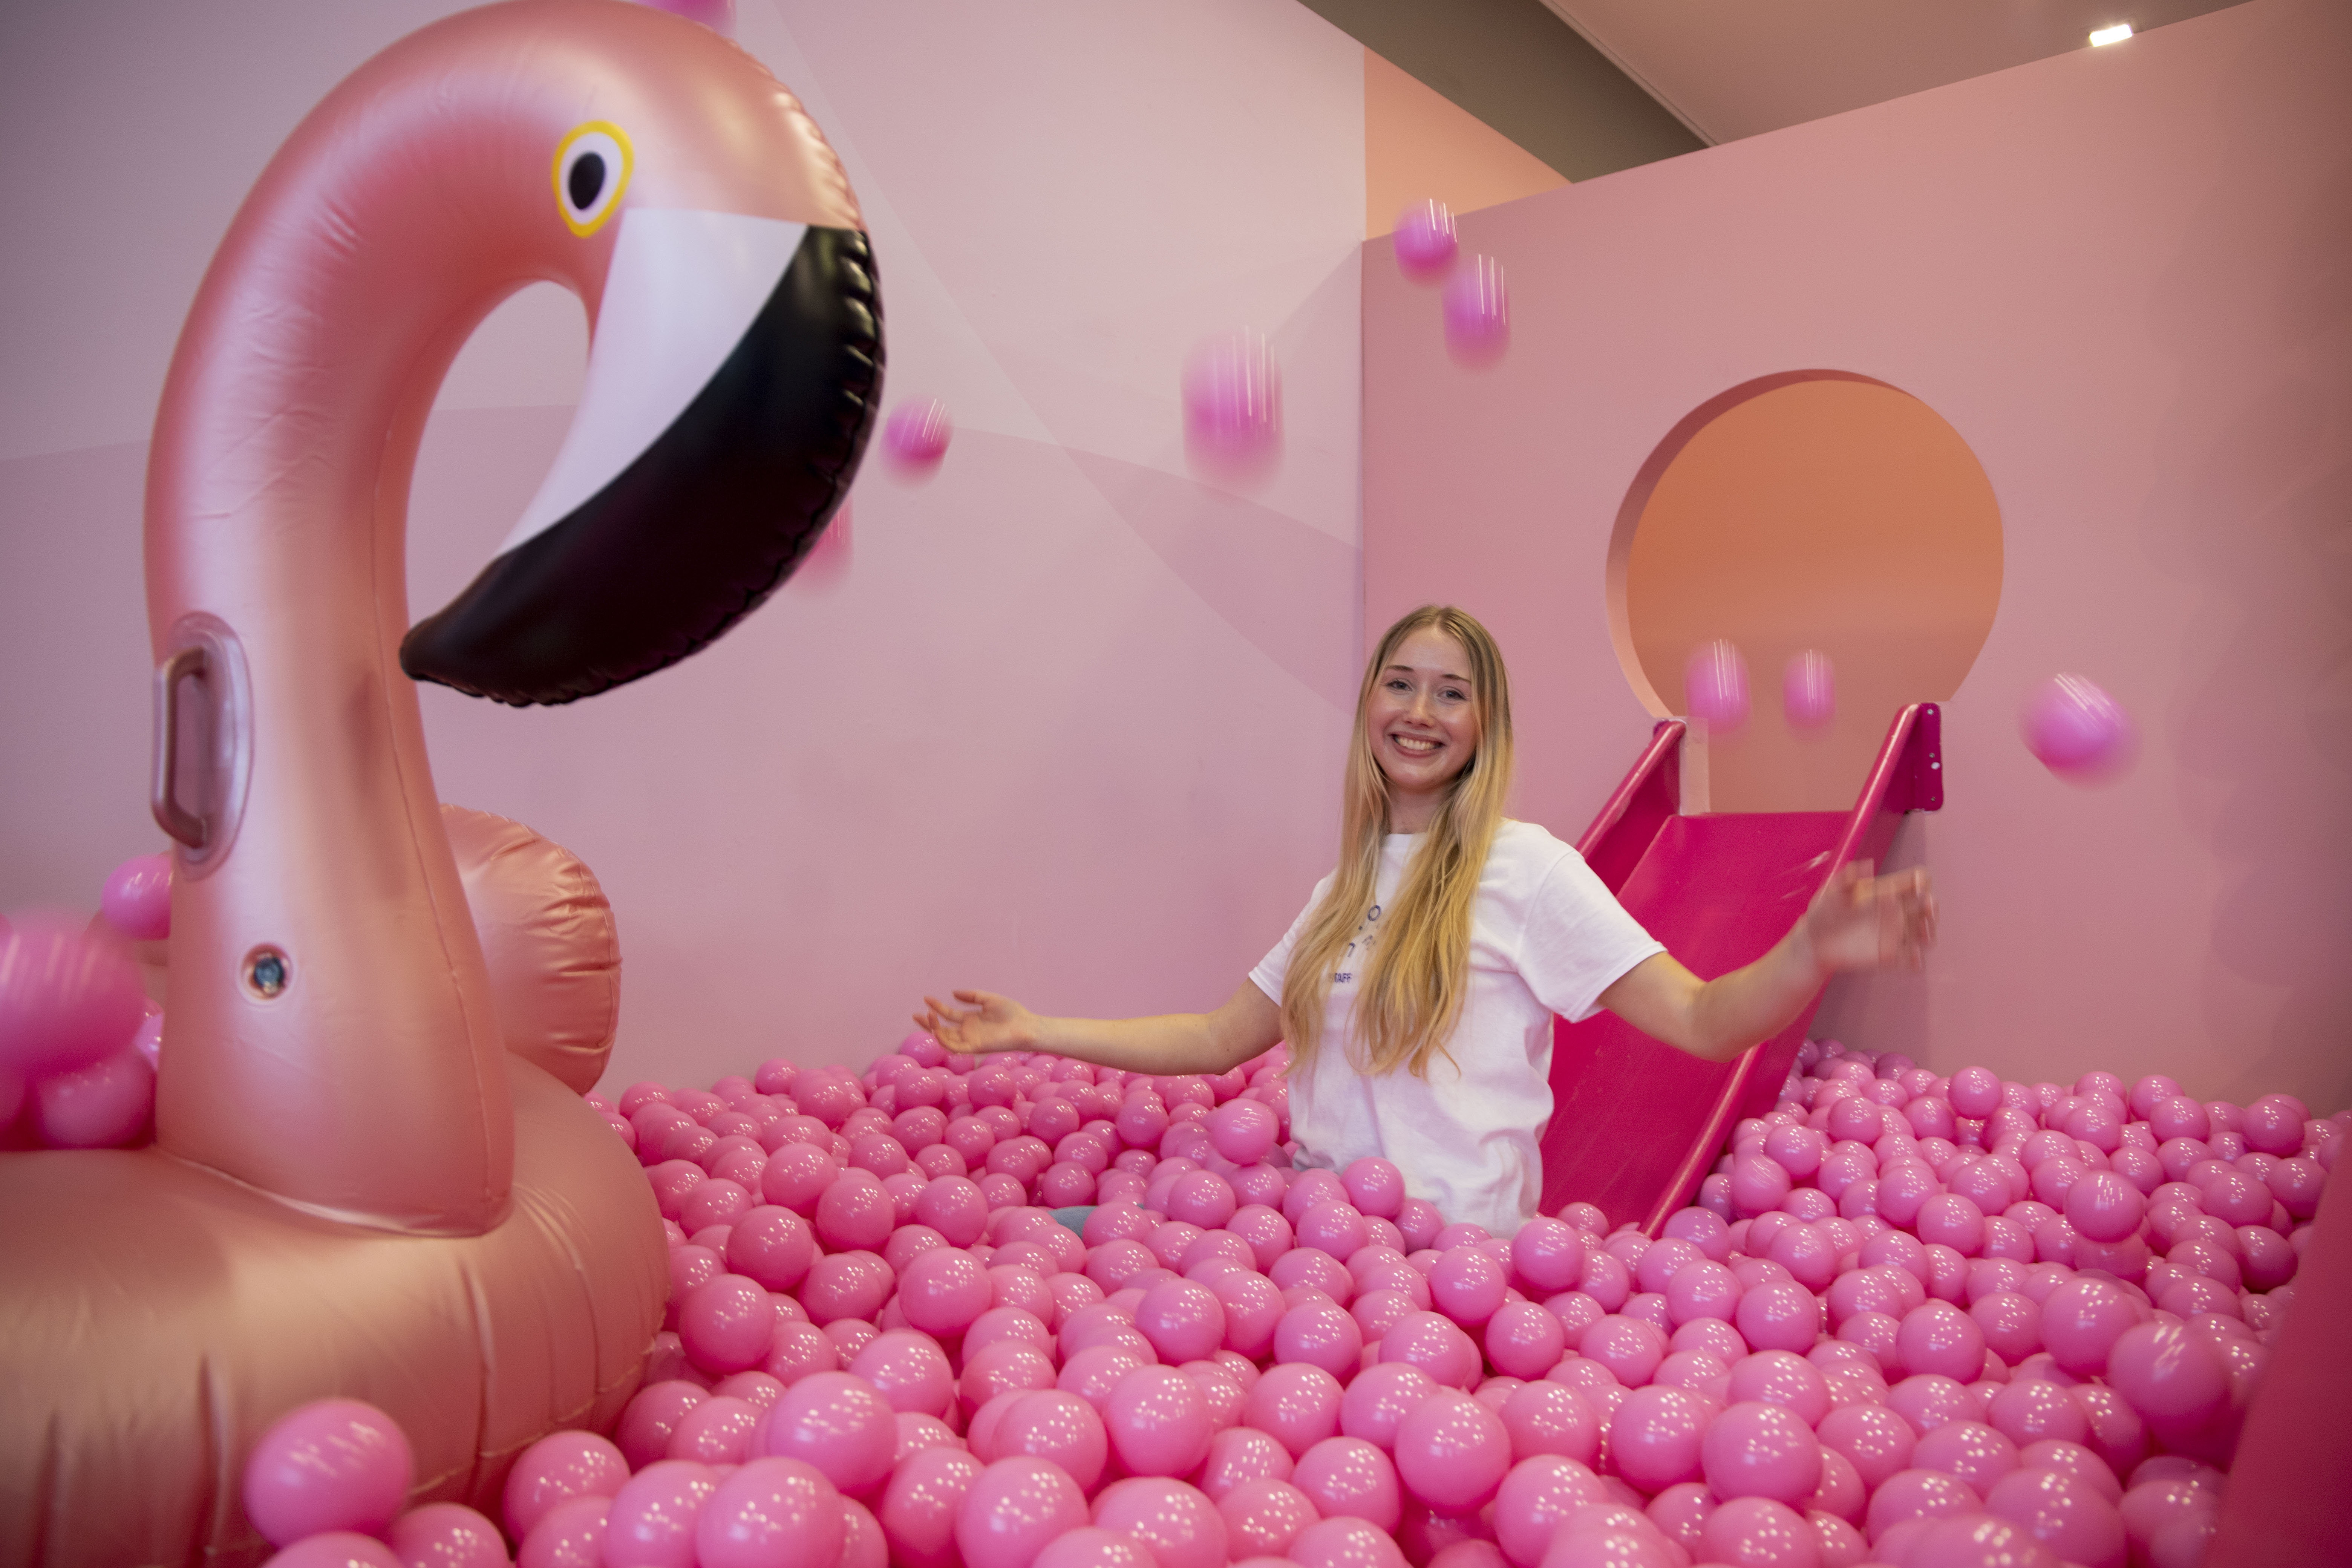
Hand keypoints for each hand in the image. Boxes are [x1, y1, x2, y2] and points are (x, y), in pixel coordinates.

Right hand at [914, 989, 1038, 1055]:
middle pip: (942, 1029)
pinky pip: (954, 1047)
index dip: (937, 1007)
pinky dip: (944, 1040)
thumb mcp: (988, 999)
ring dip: (934, 1030)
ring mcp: (970, 1040)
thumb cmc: (1011, 1013)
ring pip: (945, 1038)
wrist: (1025, 1026)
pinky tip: (937, 1030)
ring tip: (927, 1016)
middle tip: (915, 1015)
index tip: (926, 998)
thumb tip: (953, 993)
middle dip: (929, 1023)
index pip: (949, 1015)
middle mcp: (968, 1031)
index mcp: (971, 1020)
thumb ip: (972, 996)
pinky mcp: (974, 1048)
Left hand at [1800, 860, 1935, 974]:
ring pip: (1922, 932)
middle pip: (1923, 906)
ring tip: (1924, 933)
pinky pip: (1909, 958)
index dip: (1920, 881)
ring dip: (1928, 931)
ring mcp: (1894, 934)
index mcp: (1885, 893)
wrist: (1814, 943)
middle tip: (1928, 907)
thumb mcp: (1831, 894)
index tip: (1919, 883)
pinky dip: (1915, 959)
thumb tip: (1865, 863)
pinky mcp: (1890, 955)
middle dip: (1930, 906)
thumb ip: (1846, 879)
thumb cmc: (1823, 913)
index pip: (1912, 883)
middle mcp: (1895, 912)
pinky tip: (1913, 957)